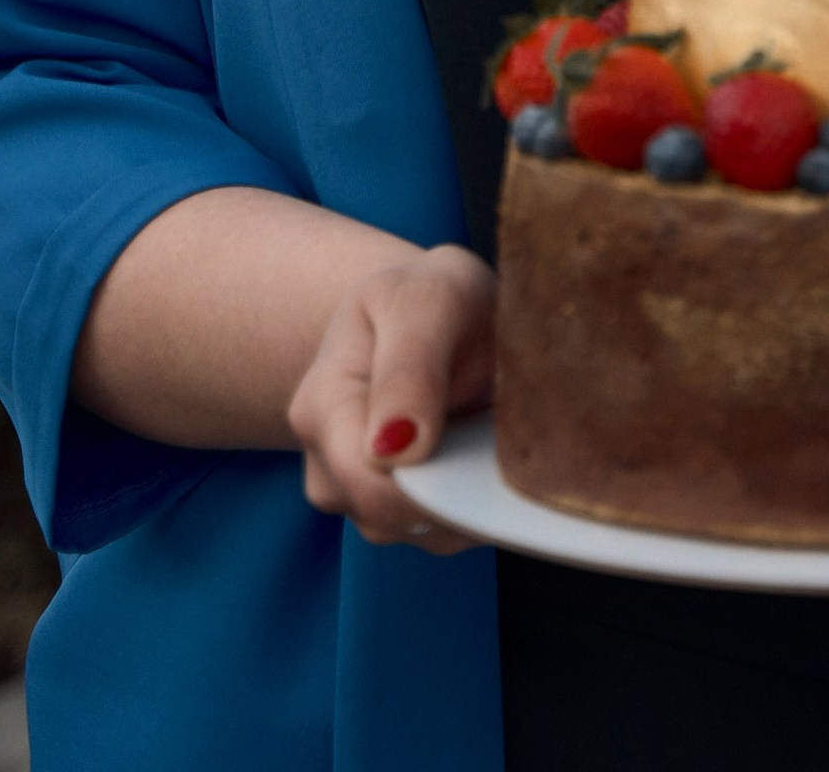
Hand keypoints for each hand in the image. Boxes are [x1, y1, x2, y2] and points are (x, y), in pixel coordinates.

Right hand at [287, 243, 494, 554]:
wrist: (428, 309)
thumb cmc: (427, 296)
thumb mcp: (424, 299)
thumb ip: (410, 366)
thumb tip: (395, 450)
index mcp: (321, 408)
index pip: (369, 484)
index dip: (432, 485)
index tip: (490, 450)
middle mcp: (328, 465)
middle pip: (391, 518)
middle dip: (457, 492)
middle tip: (507, 432)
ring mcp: (359, 496)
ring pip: (420, 533)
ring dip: (470, 499)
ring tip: (497, 434)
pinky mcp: (397, 510)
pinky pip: (441, 531)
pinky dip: (475, 505)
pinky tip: (491, 457)